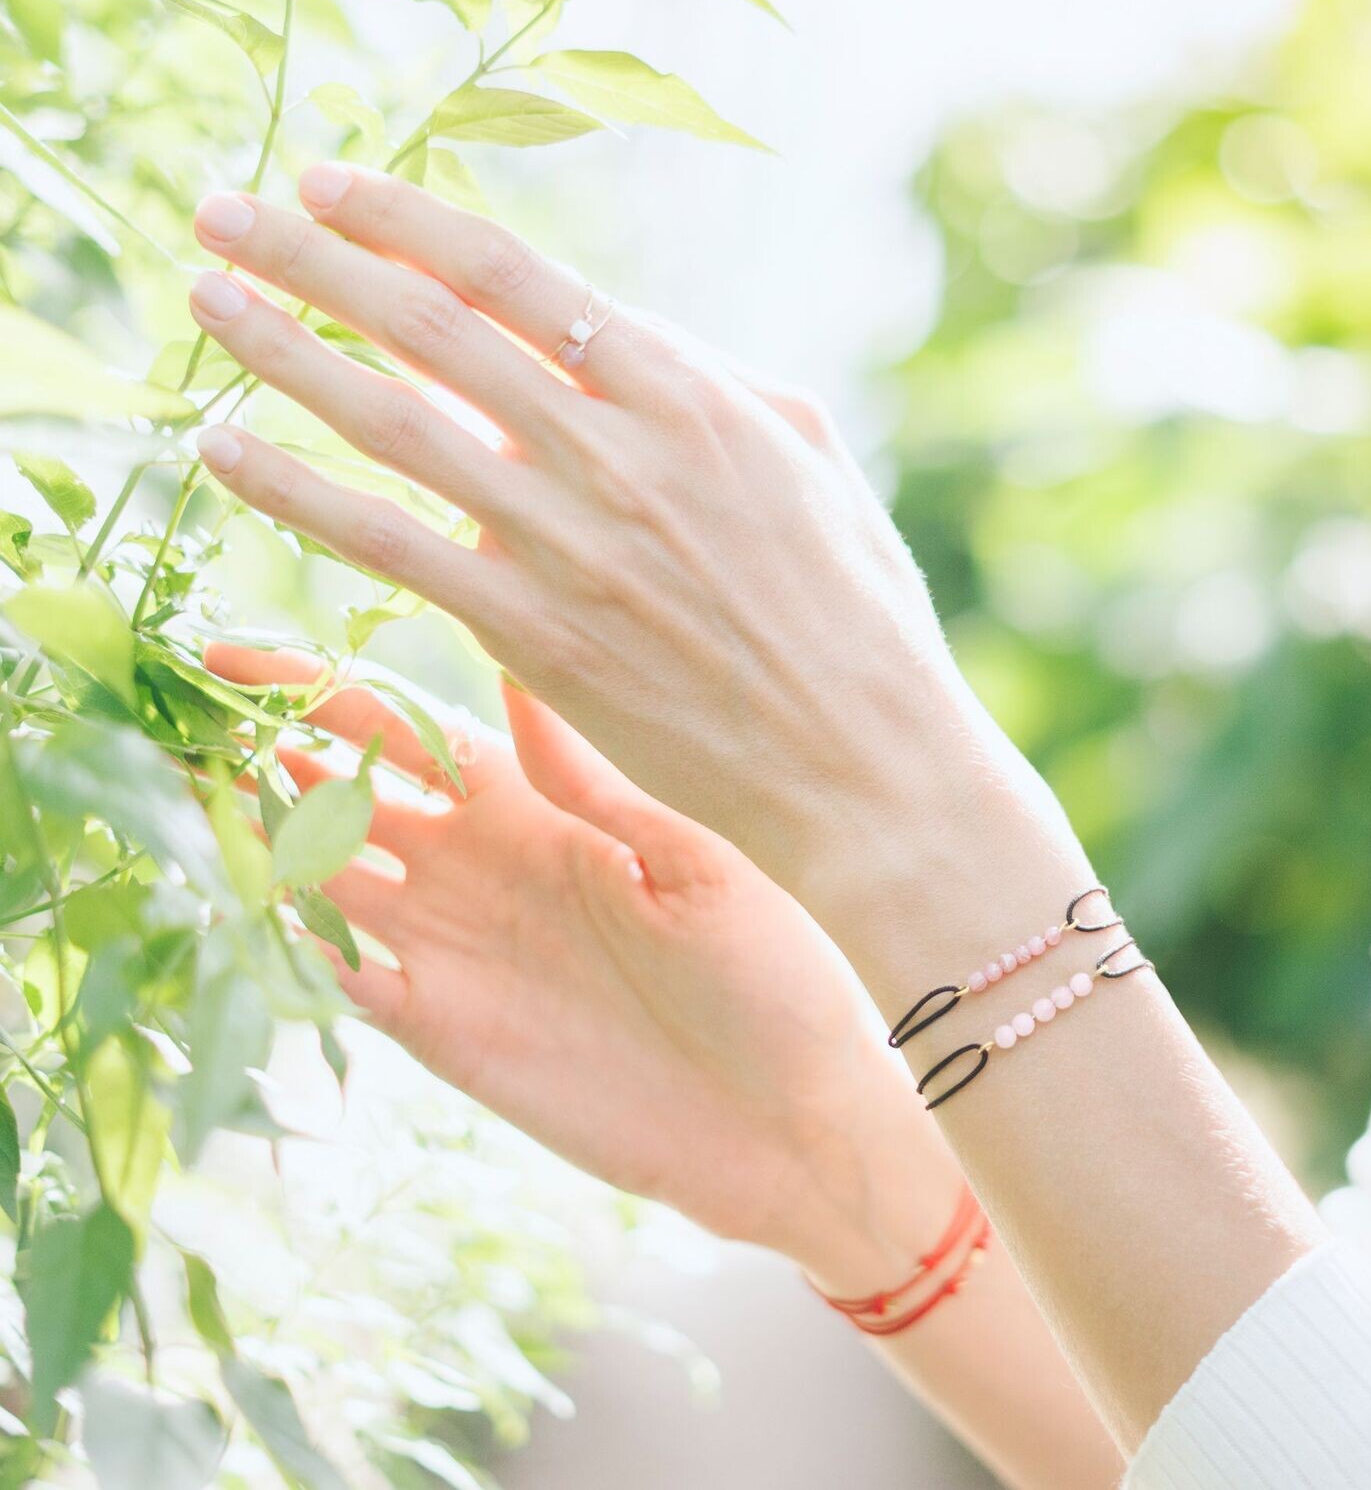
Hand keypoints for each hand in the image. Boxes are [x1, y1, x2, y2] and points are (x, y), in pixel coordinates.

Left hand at [186, 168, 1041, 918]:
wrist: (861, 761)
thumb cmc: (851, 615)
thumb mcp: (809, 462)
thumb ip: (708, 387)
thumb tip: (611, 346)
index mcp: (690, 394)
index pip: (517, 276)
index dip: (407, 219)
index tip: (328, 187)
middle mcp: (618, 452)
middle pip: (433, 326)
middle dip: (314, 258)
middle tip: (225, 213)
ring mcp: (569, 545)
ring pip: (394, 424)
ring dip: (283, 351)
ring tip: (200, 303)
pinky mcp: (535, 635)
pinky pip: (390, 547)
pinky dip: (300, 491)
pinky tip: (227, 451)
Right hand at [205, 645, 958, 1288]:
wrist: (789, 1118)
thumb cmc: (773, 972)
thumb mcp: (695, 858)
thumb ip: (594, 781)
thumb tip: (521, 674)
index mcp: (543, 810)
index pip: (409, 734)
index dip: (325, 693)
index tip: (236, 657)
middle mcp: (485, 870)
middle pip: (346, 796)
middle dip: (263, 753)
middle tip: (177, 712)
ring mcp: (459, 952)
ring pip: (329, 881)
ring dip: (255, 839)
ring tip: (178, 788)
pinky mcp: (448, 1035)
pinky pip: (346, 979)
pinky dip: (292, 944)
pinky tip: (241, 904)